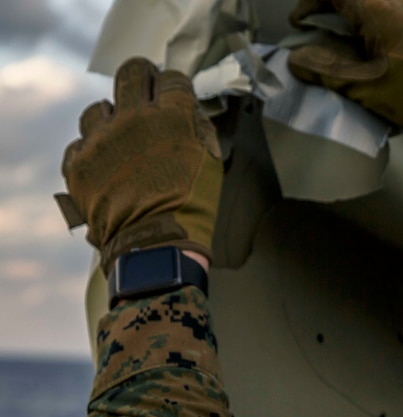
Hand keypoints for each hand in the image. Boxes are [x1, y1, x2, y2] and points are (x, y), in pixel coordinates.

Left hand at [59, 57, 222, 273]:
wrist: (155, 245)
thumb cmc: (191, 208)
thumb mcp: (211, 165)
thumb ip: (199, 130)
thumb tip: (189, 112)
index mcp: (172, 118)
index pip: (171, 79)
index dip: (174, 83)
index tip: (174, 90)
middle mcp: (133, 119)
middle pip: (131, 73)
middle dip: (140, 77)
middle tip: (145, 89)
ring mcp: (101, 139)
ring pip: (98, 108)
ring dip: (111, 117)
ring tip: (120, 136)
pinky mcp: (79, 162)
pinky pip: (80, 144)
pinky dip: (92, 151)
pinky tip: (104, 164)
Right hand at [287, 0, 402, 148]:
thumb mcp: (367, 87)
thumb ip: (328, 70)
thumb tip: (295, 61)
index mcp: (379, 10)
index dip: (311, 2)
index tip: (299, 22)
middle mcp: (396, 4)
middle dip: (328, 6)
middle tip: (312, 27)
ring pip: (370, 4)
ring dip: (348, 15)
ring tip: (333, 39)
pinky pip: (386, 14)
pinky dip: (366, 24)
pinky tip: (362, 49)